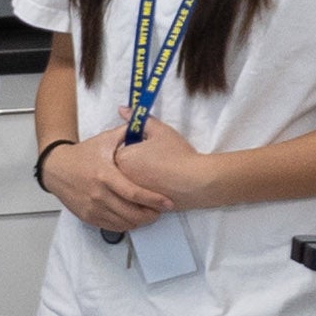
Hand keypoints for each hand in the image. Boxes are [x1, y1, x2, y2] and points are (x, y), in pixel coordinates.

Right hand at [41, 131, 165, 236]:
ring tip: (149, 215)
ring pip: (123, 223)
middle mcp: (98, 194)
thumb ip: (126, 133)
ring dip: (139, 222)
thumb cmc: (83, 154)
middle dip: (150, 215)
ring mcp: (92, 207)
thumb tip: (144, 122)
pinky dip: (126, 225)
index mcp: (105, 175)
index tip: (167, 202)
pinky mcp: (87, 216)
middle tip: (161, 211)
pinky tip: (133, 218)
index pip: (134, 193)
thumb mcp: (104, 140)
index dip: (153, 200)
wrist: (56, 168)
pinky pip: (112, 226)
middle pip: (131, 213)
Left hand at [106, 121, 226, 213]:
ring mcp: (130, 196)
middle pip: (120, 168)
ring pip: (128, 184)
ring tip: (158, 173)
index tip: (148, 148)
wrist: (196, 182)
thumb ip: (140, 120)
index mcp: (121, 158)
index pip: (119, 150)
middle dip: (133, 164)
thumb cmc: (177, 154)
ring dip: (138, 178)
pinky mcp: (141, 207)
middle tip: (154, 160)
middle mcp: (121, 179)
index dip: (134, 147)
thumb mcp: (160, 131)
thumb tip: (122, 109)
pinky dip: (145, 191)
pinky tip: (159, 185)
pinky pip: (137, 197)